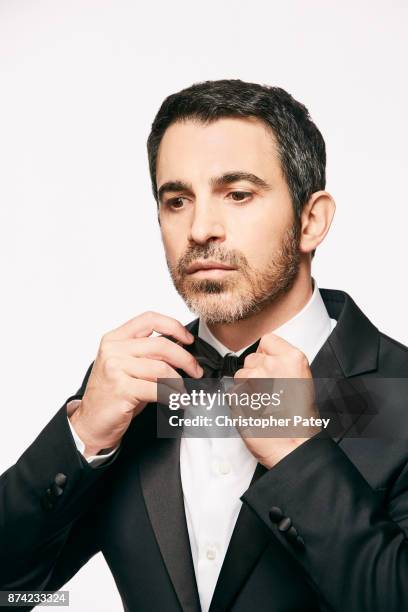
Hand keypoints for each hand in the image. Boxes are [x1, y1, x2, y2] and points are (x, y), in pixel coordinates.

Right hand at [69, 311, 202, 456]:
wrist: (92, 422)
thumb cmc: (113, 394)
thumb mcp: (128, 366)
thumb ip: (149, 354)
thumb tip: (182, 347)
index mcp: (115, 338)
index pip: (149, 319)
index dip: (174, 326)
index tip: (188, 339)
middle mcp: (113, 350)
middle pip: (161, 345)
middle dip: (185, 358)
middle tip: (196, 370)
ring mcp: (115, 368)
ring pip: (161, 368)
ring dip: (179, 381)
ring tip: (183, 390)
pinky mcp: (121, 389)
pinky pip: (157, 389)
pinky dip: (172, 396)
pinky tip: (177, 400)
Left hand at [232, 333, 319, 468]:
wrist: (294, 446)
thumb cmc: (300, 420)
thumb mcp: (301, 381)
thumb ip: (283, 364)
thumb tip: (268, 357)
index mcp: (292, 358)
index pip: (267, 341)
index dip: (265, 355)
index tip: (270, 368)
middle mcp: (273, 364)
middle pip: (251, 359)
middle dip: (255, 374)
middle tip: (270, 394)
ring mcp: (254, 379)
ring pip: (240, 375)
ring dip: (247, 389)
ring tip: (264, 405)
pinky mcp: (239, 395)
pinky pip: (232, 392)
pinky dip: (239, 403)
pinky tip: (254, 412)